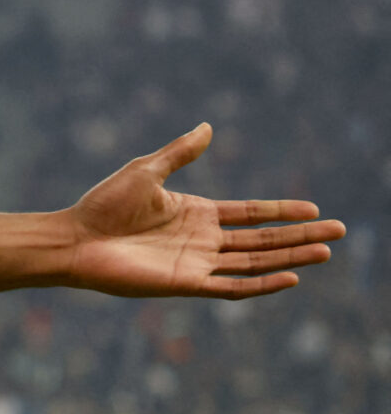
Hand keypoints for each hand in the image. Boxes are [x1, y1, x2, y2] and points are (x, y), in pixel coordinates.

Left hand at [65, 124, 342, 298]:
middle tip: (339, 232)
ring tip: (325, 252)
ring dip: (290, 257)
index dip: (282, 211)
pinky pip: (231, 286)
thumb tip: (208, 127)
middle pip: (263, 239)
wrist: (74, 239)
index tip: (315, 209)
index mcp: (196, 213)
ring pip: (255, 262)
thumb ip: (180, 153)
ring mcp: (196, 262)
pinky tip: (289, 277)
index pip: (251, 214)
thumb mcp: (147, 171)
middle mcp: (202, 240)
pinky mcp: (185, 283)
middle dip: (300, 236)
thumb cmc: (102, 205)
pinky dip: (261, 284)